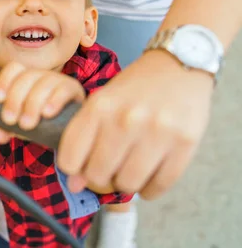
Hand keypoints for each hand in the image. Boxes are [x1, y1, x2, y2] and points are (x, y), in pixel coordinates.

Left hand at [0, 62, 85, 143]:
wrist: (69, 130)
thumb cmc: (41, 124)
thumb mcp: (21, 126)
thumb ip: (7, 129)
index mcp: (26, 78)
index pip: (14, 69)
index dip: (4, 81)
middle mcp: (42, 75)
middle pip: (26, 77)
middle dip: (15, 99)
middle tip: (10, 120)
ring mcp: (59, 80)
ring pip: (44, 83)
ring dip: (32, 104)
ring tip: (26, 124)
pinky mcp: (74, 90)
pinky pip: (64, 90)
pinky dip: (54, 101)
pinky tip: (47, 113)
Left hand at [56, 49, 213, 199]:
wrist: (178, 65)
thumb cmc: (133, 90)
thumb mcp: (101, 103)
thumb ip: (83, 140)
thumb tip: (74, 186)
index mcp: (99, 107)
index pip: (70, 160)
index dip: (73, 169)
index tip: (82, 165)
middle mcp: (125, 120)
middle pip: (97, 176)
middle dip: (100, 177)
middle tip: (109, 167)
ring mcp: (157, 131)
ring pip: (127, 184)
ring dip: (126, 183)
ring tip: (130, 169)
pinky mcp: (185, 143)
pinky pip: (158, 186)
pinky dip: (150, 188)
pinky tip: (149, 175)